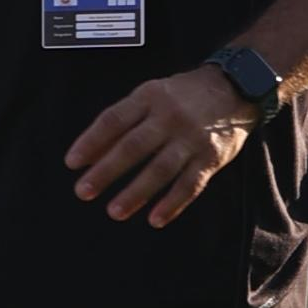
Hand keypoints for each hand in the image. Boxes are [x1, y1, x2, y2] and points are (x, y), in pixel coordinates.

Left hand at [66, 67, 254, 229]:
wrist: (235, 87)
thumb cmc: (183, 95)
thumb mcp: (152, 93)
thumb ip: (124, 118)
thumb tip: (90, 151)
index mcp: (149, 97)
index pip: (114, 120)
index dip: (91, 141)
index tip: (72, 163)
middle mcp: (169, 116)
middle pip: (133, 146)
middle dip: (106, 171)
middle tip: (84, 191)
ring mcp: (191, 138)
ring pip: (160, 169)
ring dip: (136, 193)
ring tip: (114, 211)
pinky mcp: (211, 158)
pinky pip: (190, 184)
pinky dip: (172, 203)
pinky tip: (155, 219)